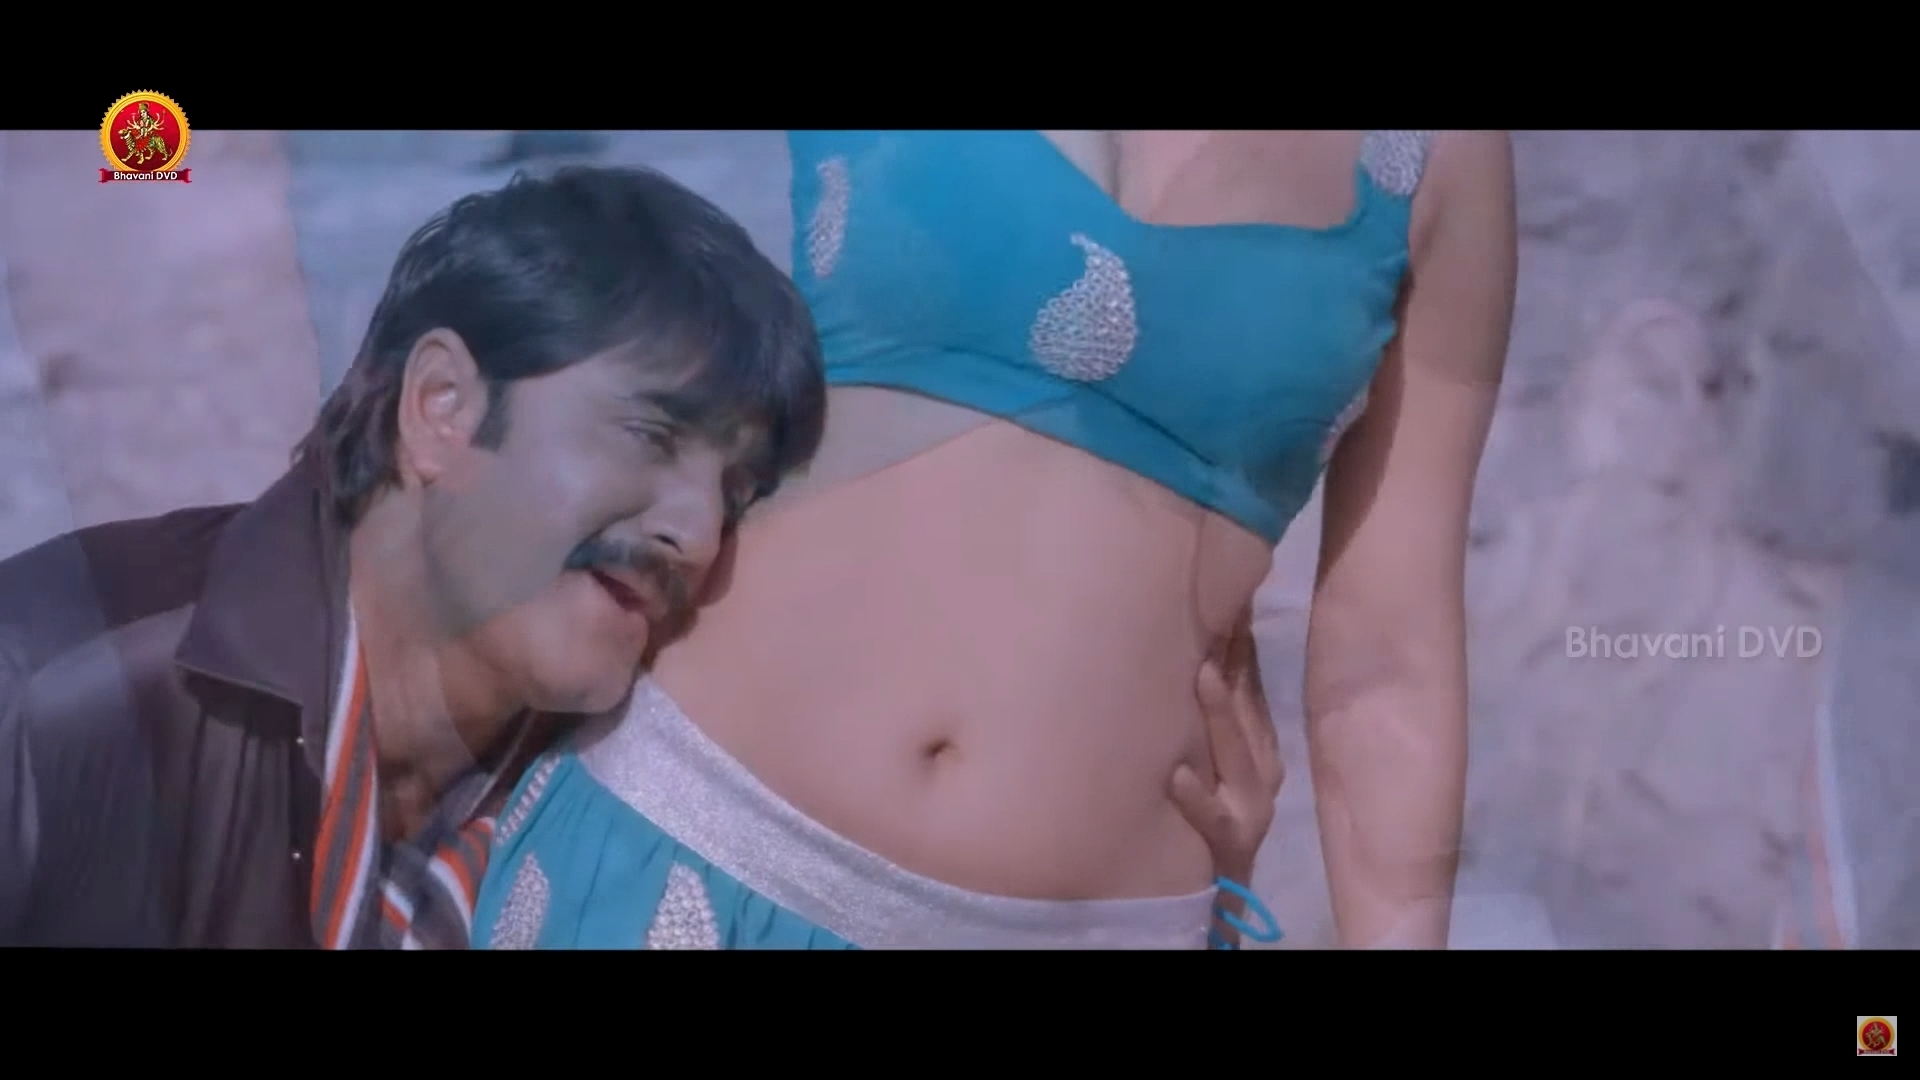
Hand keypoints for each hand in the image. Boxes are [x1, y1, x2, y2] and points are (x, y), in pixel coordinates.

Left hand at [1169, 621, 1283, 887]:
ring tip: (1201, 675)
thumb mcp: (1218, 759)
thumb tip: (1195, 648)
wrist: (1224, 893)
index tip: (1232, 593)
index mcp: (1259, 745)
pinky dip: (1195, 795)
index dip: (1243, 639)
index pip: (1251, 682)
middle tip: (1220, 613)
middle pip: (1250, 708)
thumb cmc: (1211, 813)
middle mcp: (1261, 771)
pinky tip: (1176, 775)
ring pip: (1239, 756)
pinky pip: (1212, 817)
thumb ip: (1215, 713)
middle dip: (1236, 660)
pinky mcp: (1229, 843)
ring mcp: (1249, 807)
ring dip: (1220, 714)